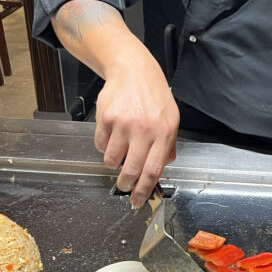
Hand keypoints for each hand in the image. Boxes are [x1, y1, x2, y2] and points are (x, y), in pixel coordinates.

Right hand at [95, 59, 179, 206]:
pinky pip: (100, 144)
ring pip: (111, 160)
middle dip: (125, 184)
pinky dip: (104, 145)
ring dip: (113, 162)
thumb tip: (162, 168)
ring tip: (120, 149)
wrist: (133, 70)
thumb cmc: (153, 96)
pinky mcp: (106, 118)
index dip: (144, 190)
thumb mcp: (171, 119)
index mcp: (163, 133)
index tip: (137, 201)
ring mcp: (123, 124)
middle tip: (124, 186)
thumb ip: (168, 145)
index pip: (153, 170)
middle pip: (130, 170)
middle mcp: (144, 129)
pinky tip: (112, 133)